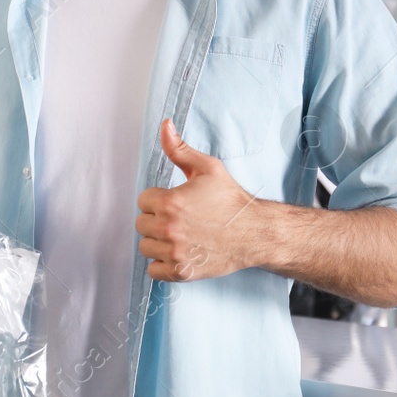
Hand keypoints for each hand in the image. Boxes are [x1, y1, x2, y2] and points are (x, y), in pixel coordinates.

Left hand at [135, 119, 259, 282]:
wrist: (255, 231)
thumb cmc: (231, 199)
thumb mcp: (207, 168)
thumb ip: (179, 149)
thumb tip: (164, 125)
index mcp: (170, 202)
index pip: (143, 201)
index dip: (159, 199)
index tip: (176, 202)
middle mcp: (169, 229)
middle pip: (142, 224)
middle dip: (157, 220)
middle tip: (180, 218)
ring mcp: (175, 252)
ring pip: (145, 246)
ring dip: (157, 241)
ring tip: (179, 235)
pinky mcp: (182, 272)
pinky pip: (153, 270)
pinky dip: (162, 264)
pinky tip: (177, 252)